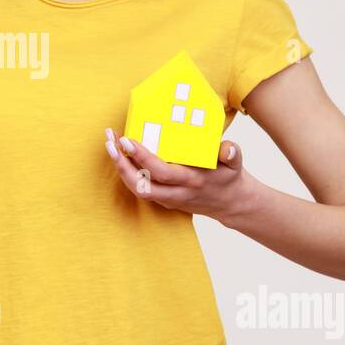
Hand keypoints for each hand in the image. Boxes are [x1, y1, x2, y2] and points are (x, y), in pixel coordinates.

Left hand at [104, 127, 249, 223]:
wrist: (230, 204)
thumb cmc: (229, 177)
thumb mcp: (235, 164)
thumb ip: (231, 154)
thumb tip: (228, 149)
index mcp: (192, 181)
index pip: (161, 171)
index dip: (142, 157)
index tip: (127, 140)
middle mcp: (177, 193)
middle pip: (141, 185)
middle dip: (122, 165)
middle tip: (110, 142)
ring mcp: (168, 199)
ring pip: (137, 190)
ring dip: (120, 168)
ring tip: (110, 145)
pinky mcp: (164, 200)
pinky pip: (140, 188)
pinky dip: (127, 173)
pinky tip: (120, 155)